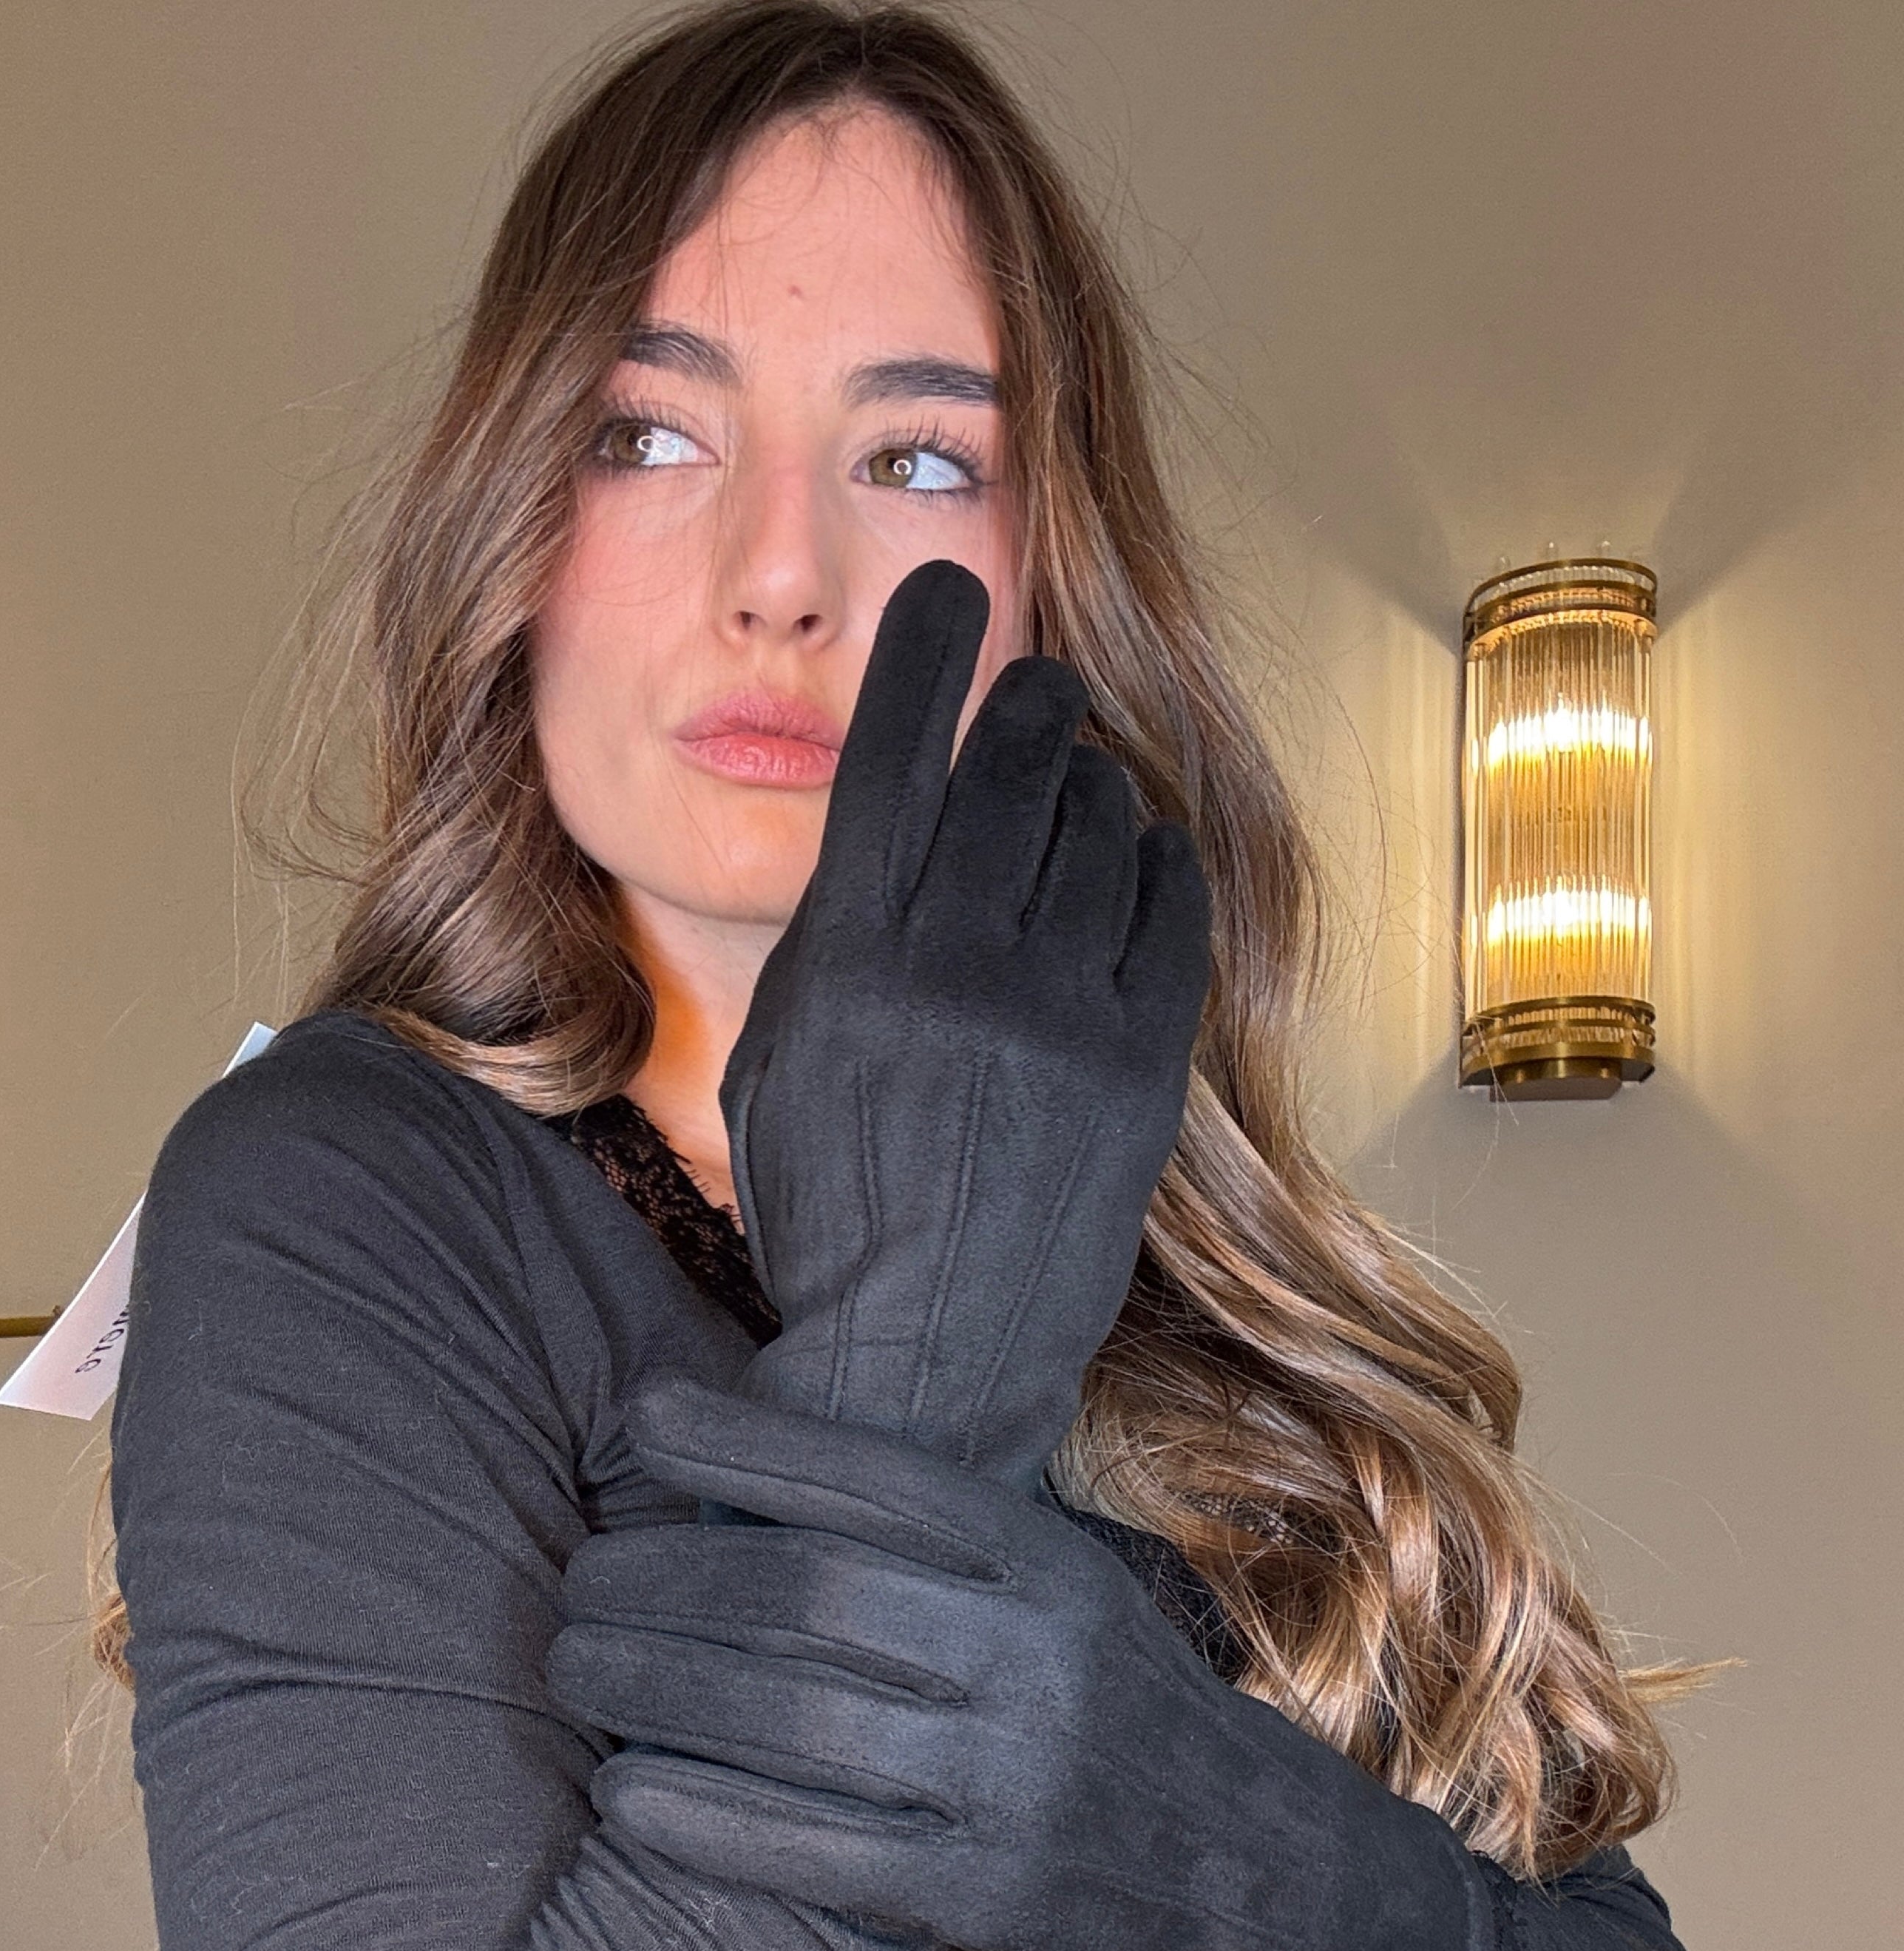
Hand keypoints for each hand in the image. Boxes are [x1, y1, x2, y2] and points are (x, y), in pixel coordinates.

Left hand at [547, 1377, 1496, 1950]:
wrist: (1249, 1871)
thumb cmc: (1108, 1705)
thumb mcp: (1056, 1590)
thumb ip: (932, 1541)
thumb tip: (740, 1470)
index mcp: (1047, 1566)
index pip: (876, 1482)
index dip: (745, 1447)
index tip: (642, 1422)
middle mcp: (1034, 1662)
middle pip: (806, 1598)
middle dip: (663, 1583)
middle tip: (577, 1582)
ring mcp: (1010, 1785)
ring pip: (789, 1723)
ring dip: (652, 1692)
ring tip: (573, 1672)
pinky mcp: (981, 1899)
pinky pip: (808, 1852)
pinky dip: (698, 1819)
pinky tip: (621, 1794)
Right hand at [725, 558, 1210, 1492]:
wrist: (925, 1360)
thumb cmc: (835, 1215)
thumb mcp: (785, 1064)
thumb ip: (837, 939)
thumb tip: (894, 838)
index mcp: (850, 956)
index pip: (889, 754)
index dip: (922, 653)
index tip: (945, 587)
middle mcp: (957, 961)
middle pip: (1011, 764)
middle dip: (1028, 706)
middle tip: (1036, 696)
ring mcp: (1058, 1008)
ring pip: (1099, 824)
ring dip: (1092, 788)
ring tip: (1078, 800)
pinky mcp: (1139, 1060)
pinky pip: (1167, 908)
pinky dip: (1156, 863)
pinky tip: (1140, 861)